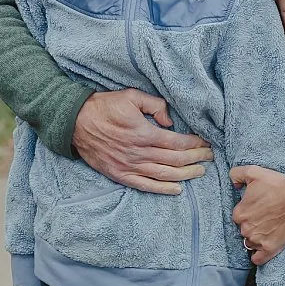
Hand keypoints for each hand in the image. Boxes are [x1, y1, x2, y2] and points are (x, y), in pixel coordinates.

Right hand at [73, 90, 210, 192]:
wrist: (74, 122)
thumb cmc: (104, 107)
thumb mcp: (131, 96)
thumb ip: (155, 105)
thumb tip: (170, 120)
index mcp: (144, 133)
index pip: (177, 142)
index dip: (195, 143)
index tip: (206, 143)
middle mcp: (139, 153)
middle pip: (176, 160)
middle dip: (196, 158)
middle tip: (209, 157)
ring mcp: (130, 166)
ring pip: (165, 174)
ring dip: (186, 175)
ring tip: (200, 172)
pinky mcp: (120, 175)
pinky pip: (146, 185)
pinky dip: (163, 189)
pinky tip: (177, 189)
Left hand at [231, 165, 284, 263]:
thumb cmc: (277, 185)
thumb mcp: (253, 172)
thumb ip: (236, 174)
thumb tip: (234, 184)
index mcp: (239, 213)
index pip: (238, 216)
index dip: (248, 212)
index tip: (258, 208)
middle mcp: (245, 228)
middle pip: (244, 230)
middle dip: (252, 225)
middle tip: (265, 218)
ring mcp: (257, 240)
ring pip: (250, 243)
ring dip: (256, 239)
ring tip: (267, 231)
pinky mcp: (270, 248)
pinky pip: (258, 259)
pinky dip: (258, 256)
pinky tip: (262, 250)